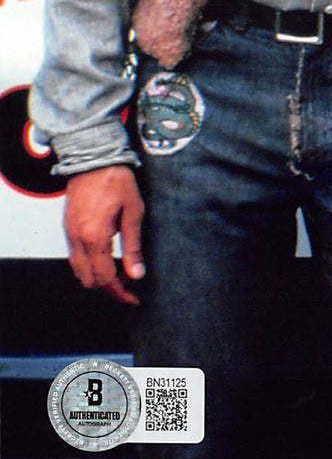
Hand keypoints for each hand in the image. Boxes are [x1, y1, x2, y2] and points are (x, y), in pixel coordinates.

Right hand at [63, 166, 144, 305]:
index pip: (105, 277)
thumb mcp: (134, 212)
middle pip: (88, 280)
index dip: (120, 292)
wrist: (93, 160)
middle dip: (108, 288)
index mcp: (95, 237)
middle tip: (129, 288)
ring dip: (97, 277)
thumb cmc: (117, 182)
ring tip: (120, 274)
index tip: (133, 299)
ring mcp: (69, 234)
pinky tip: (106, 259)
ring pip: (78, 270)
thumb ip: (133, 246)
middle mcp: (77, 239)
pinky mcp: (68, 228)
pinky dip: (89, 265)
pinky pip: (74, 257)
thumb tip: (137, 274)